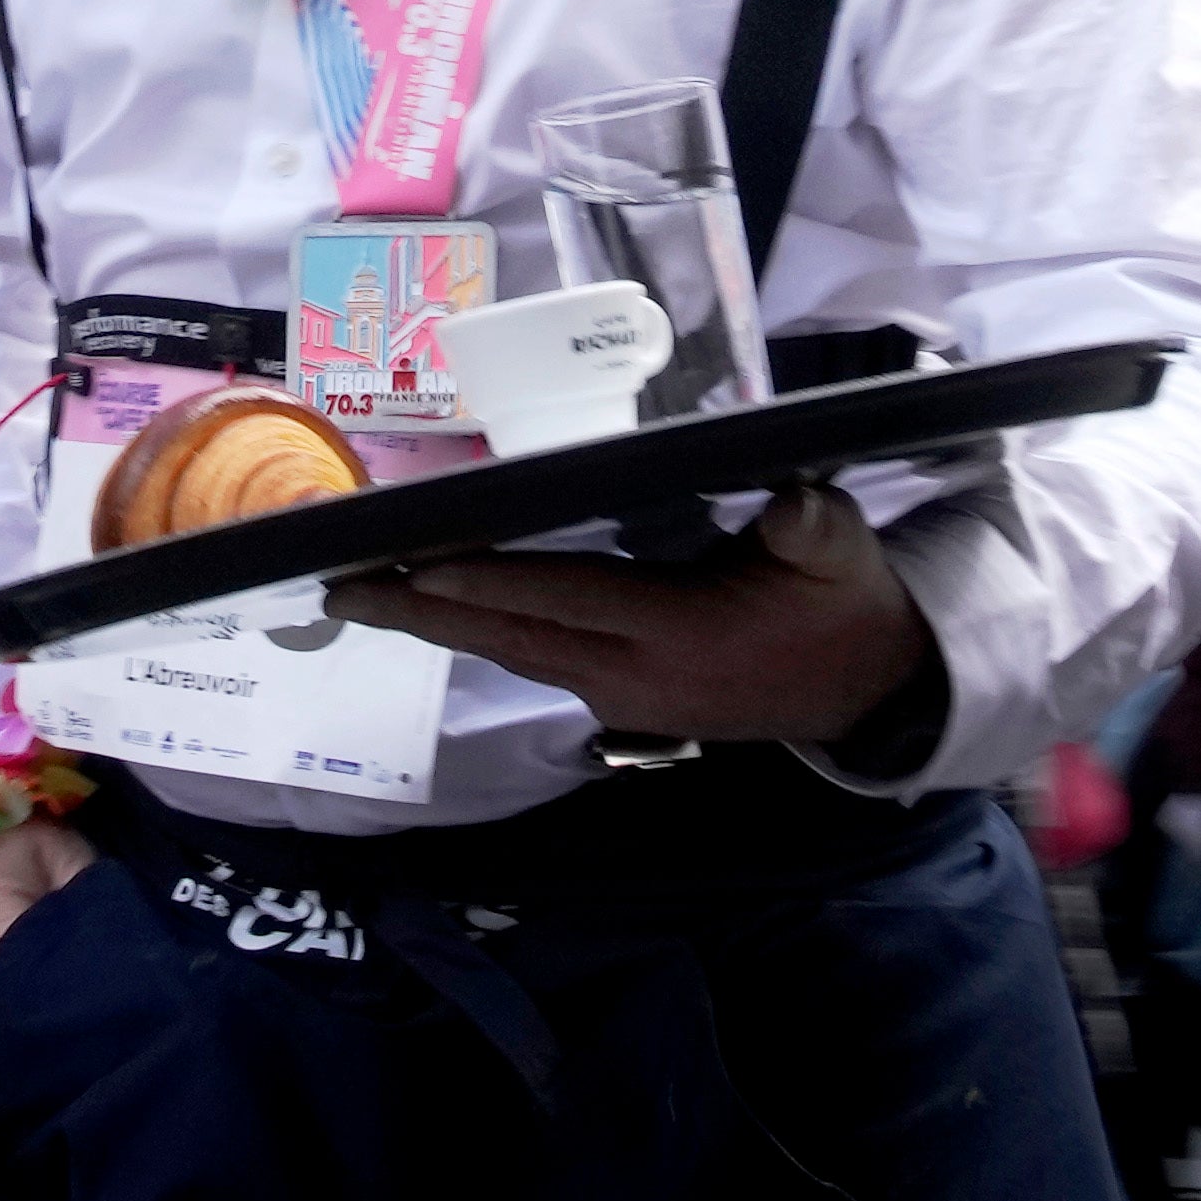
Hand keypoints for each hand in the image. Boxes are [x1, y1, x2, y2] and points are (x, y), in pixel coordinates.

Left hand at [377, 474, 928, 750]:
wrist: (865, 694)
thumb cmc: (843, 607)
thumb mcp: (842, 555)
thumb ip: (815, 525)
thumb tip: (791, 498)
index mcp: (677, 634)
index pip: (565, 599)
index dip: (490, 580)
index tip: (416, 563)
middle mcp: (631, 676)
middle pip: (507, 638)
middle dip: (419, 610)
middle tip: (336, 587)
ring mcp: (620, 697)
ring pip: (509, 654)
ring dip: (433, 624)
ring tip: (356, 595)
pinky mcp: (618, 701)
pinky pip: (530, 660)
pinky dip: (476, 630)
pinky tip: (431, 607)